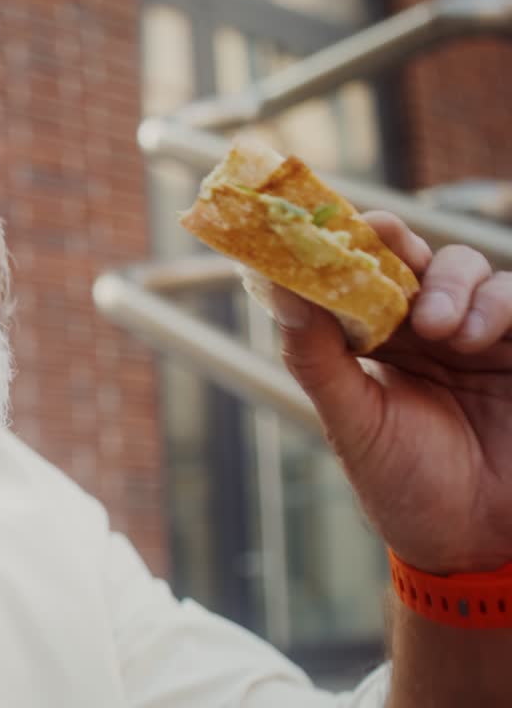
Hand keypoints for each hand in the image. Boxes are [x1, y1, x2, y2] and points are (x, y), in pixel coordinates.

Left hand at [271, 211, 511, 575]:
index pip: (360, 275)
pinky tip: (475, 335)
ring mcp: (481, 339)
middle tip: (387, 245)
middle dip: (402, 247)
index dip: (348, 244)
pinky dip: (499, 303)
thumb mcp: (352, 420)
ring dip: (453, 283)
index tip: (335, 224)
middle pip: (416, 258)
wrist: (474, 545)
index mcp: (376, 343)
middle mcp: (427, 332)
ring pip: (471, 270)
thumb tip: (279, 288)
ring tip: (440, 328)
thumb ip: (317, 356)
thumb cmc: (404, 486)